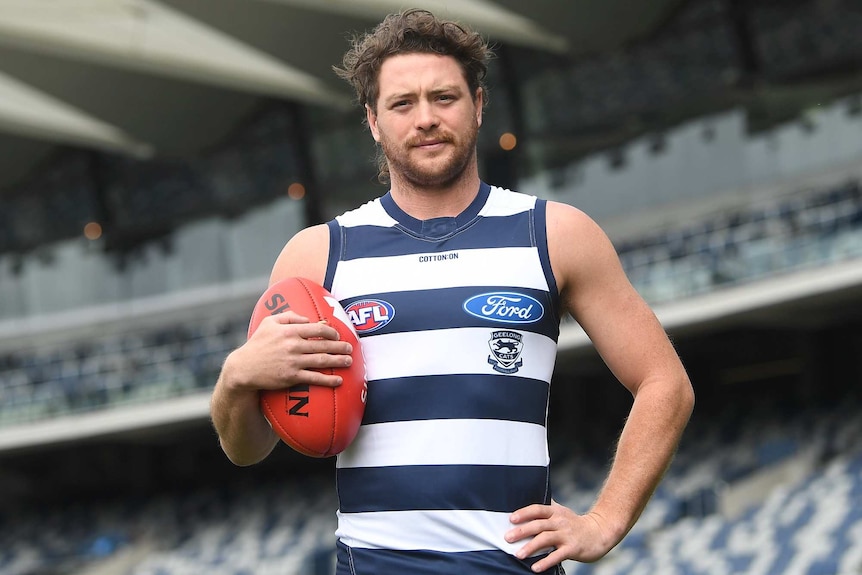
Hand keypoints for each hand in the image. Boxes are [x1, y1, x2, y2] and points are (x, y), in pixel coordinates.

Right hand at [228, 310, 353, 391]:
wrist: (244, 368)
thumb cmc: (257, 344)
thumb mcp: (268, 323)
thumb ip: (289, 317)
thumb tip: (308, 319)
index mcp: (289, 331)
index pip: (317, 329)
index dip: (332, 331)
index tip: (338, 335)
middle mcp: (293, 345)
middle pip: (324, 344)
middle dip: (340, 346)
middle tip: (350, 348)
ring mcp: (293, 361)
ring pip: (322, 360)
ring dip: (338, 361)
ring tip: (349, 361)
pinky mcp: (292, 377)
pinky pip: (314, 378)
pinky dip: (328, 379)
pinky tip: (338, 380)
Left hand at [505, 500, 614, 571]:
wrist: (600, 532)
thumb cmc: (575, 524)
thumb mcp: (562, 513)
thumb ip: (546, 511)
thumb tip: (525, 508)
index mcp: (555, 512)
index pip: (537, 509)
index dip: (524, 513)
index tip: (511, 519)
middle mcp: (560, 522)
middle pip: (538, 525)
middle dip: (521, 531)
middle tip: (507, 537)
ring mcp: (566, 535)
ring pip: (545, 539)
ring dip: (530, 547)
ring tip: (518, 554)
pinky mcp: (573, 548)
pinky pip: (557, 555)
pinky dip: (545, 561)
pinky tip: (535, 567)